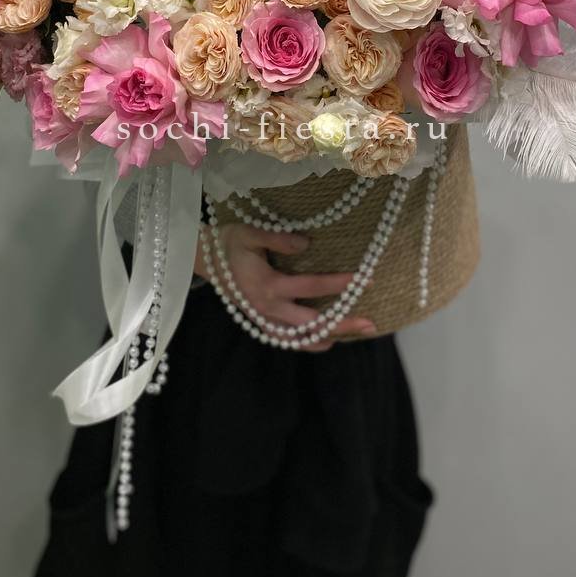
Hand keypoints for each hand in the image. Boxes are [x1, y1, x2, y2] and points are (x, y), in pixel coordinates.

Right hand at [195, 223, 375, 351]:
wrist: (204, 261)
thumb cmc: (229, 243)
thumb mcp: (250, 233)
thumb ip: (278, 238)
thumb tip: (307, 243)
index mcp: (268, 285)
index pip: (310, 287)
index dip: (337, 284)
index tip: (363, 279)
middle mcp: (268, 308)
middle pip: (312, 323)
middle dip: (342, 323)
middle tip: (370, 324)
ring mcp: (264, 319)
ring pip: (300, 338)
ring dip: (329, 337)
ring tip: (356, 335)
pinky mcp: (260, 323)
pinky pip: (287, 340)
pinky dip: (307, 343)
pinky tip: (326, 342)